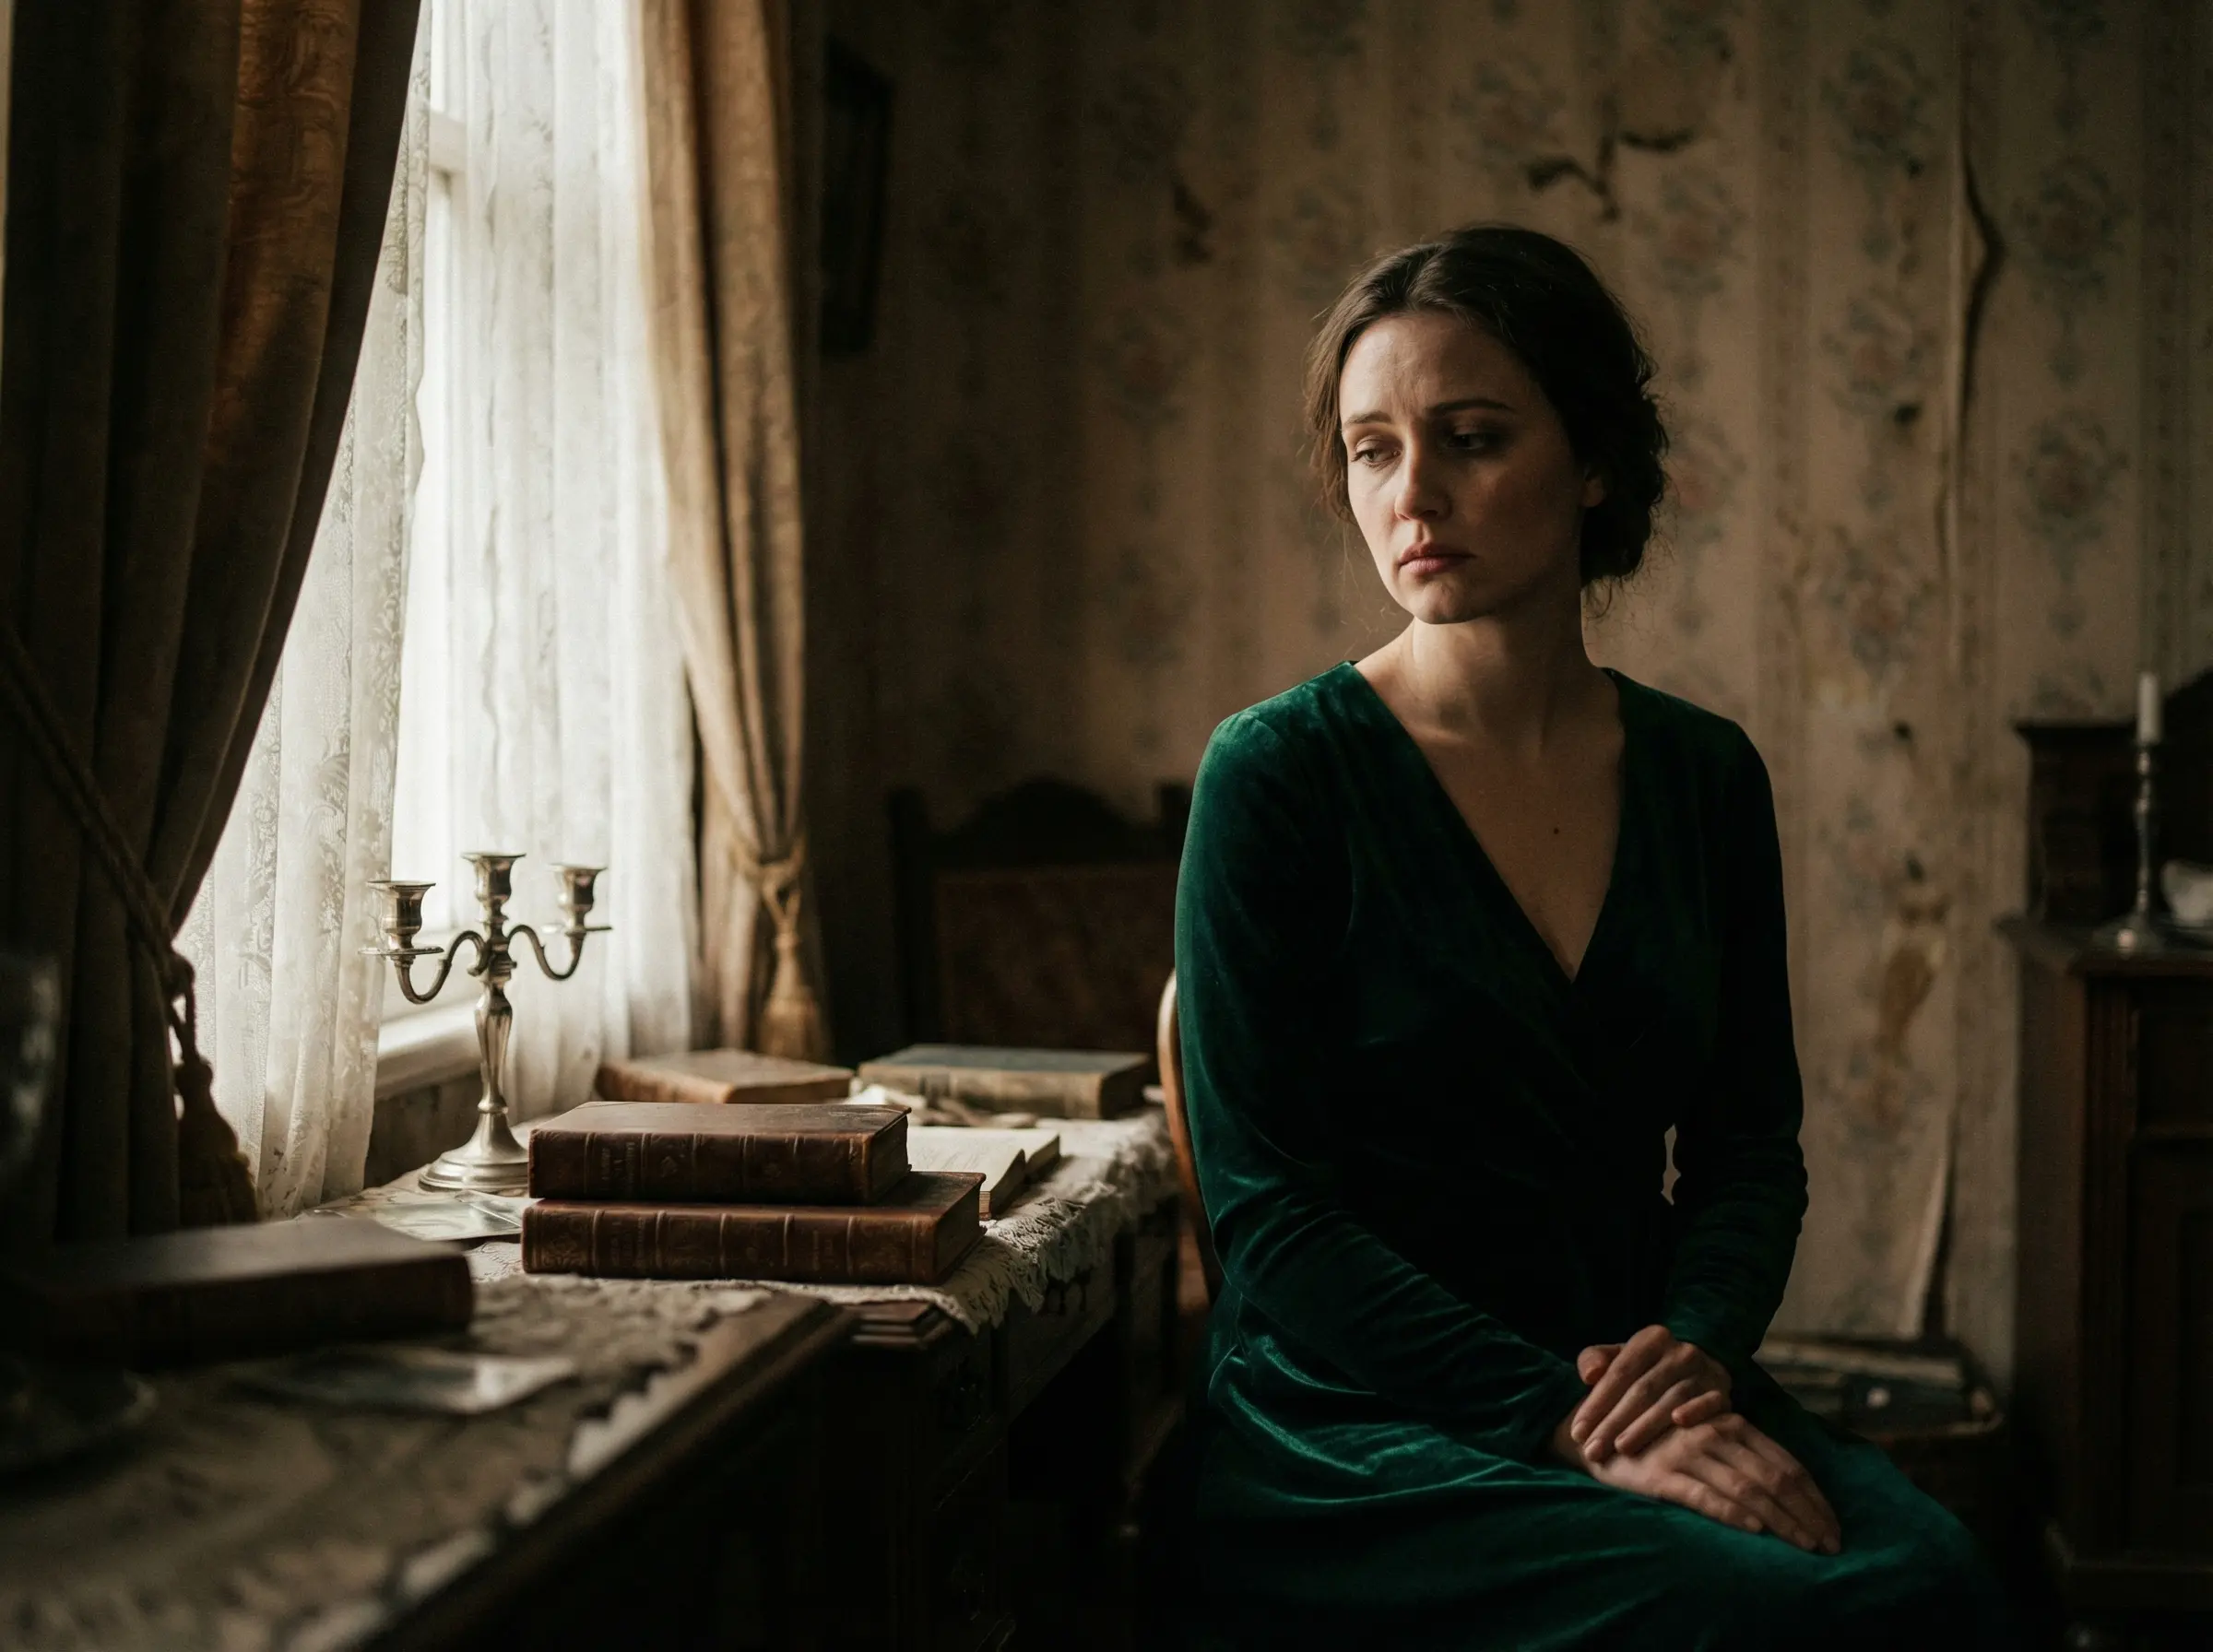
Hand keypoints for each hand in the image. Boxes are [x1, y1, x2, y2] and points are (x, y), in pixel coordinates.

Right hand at [1551, 1409, 1841, 1553]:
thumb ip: (1741, 1449)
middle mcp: (1714, 1435)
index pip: (1787, 1464)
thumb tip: (1787, 1484)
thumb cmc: (1659, 1436)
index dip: (1815, 1497)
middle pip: (1776, 1479)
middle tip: (1831, 1544)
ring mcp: (1688, 1454)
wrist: (1596, 1431)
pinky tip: (1754, 1529)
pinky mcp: (1662, 1475)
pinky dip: (1731, 1513)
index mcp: (1731, 1423)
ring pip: (1748, 1491)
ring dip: (1784, 1521)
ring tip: (1806, 1545)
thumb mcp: (1705, 1432)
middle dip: (1810, 1514)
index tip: (1833, 1525)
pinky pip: (1703, 1496)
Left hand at [1570, 1324, 1732, 1461]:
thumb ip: (1594, 1359)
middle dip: (1614, 1422)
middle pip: (1642, 1390)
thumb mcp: (1617, 1359)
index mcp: (1651, 1339)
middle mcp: (1680, 1351)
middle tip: (1593, 1449)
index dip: (1596, 1403)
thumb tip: (1590, 1374)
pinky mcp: (1722, 1390)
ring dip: (1644, 1427)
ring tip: (1621, 1449)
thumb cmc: (1644, 1371)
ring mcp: (1704, 1370)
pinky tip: (1678, 1424)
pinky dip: (1696, 1410)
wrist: (1693, 1376)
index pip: (1619, 1372)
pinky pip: (1710, 1402)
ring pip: (1670, 1400)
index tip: (1578, 1432)